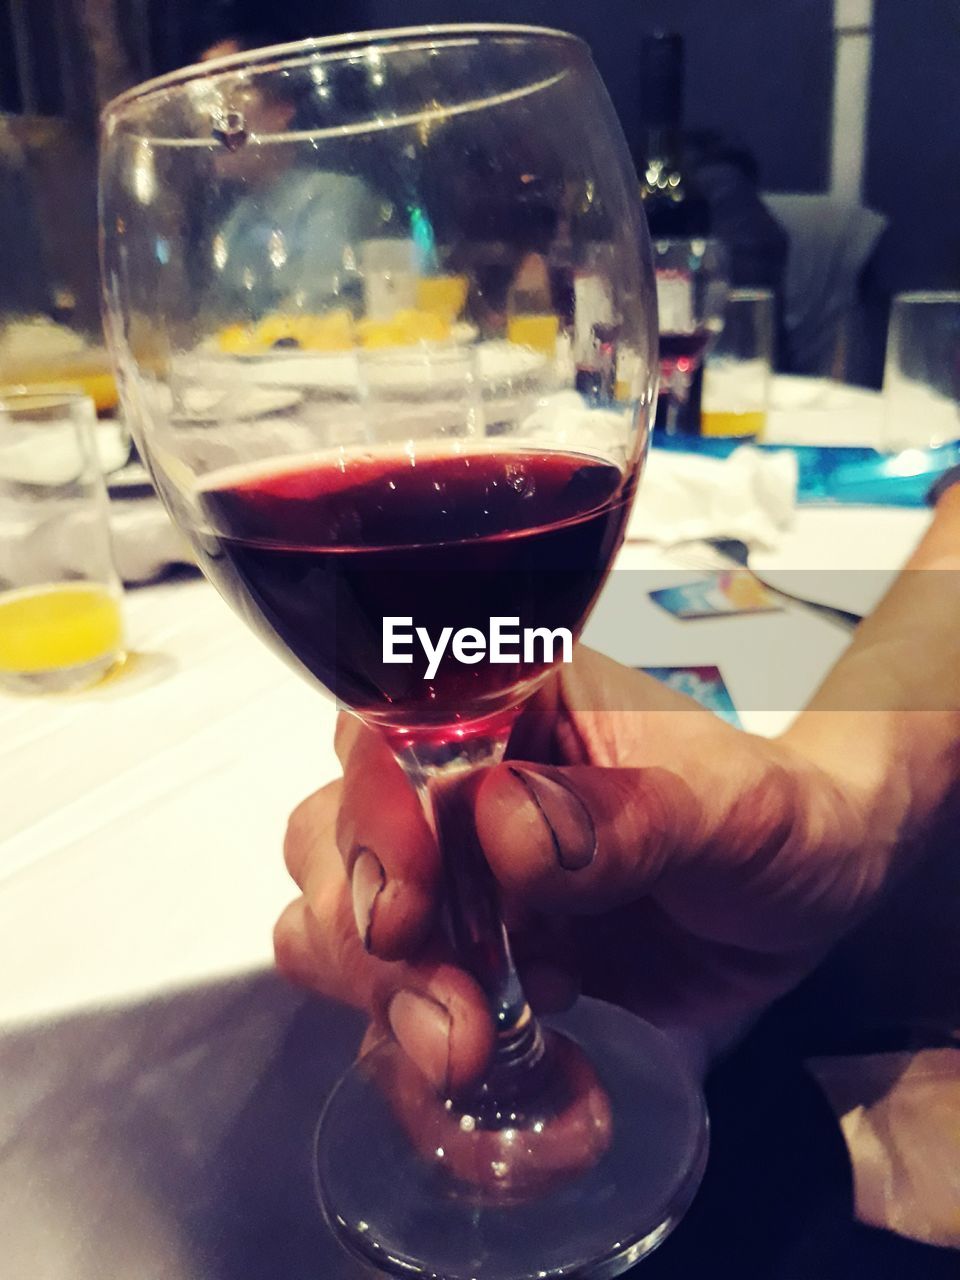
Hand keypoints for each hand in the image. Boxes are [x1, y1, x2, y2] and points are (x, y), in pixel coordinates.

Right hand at [275, 646, 897, 1087]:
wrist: (803, 897)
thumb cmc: (772, 817)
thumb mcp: (732, 810)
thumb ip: (627, 816)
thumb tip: (503, 828)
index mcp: (503, 707)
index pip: (382, 737)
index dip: (370, 819)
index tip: (407, 913)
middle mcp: (454, 786)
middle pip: (333, 849)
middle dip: (372, 948)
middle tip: (456, 1031)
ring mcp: (452, 879)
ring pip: (340, 941)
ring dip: (394, 1018)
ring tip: (484, 1069)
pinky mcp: (468, 964)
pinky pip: (405, 1028)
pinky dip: (447, 1091)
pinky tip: (556, 1108)